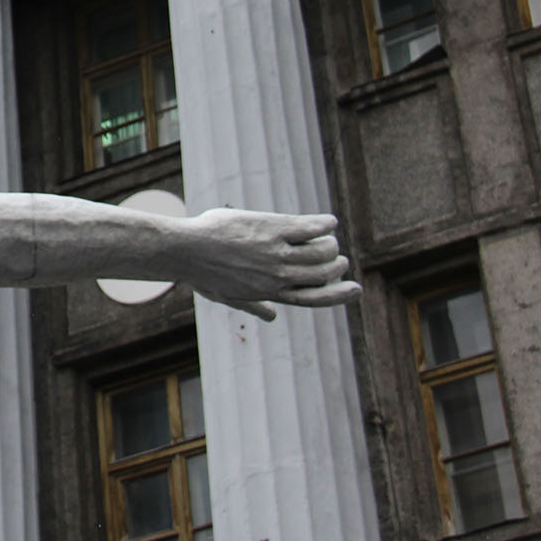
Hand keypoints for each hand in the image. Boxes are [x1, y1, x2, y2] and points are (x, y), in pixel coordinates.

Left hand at [181, 208, 359, 321]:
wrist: (185, 249)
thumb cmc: (202, 271)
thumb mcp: (226, 295)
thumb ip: (253, 305)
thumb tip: (272, 318)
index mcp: (270, 292)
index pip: (315, 298)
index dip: (339, 295)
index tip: (355, 289)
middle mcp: (278, 276)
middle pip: (323, 273)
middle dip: (336, 265)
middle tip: (337, 257)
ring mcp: (277, 253)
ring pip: (322, 251)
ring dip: (331, 244)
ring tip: (328, 238)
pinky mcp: (273, 229)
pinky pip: (310, 228)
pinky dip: (324, 225)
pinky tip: (329, 222)